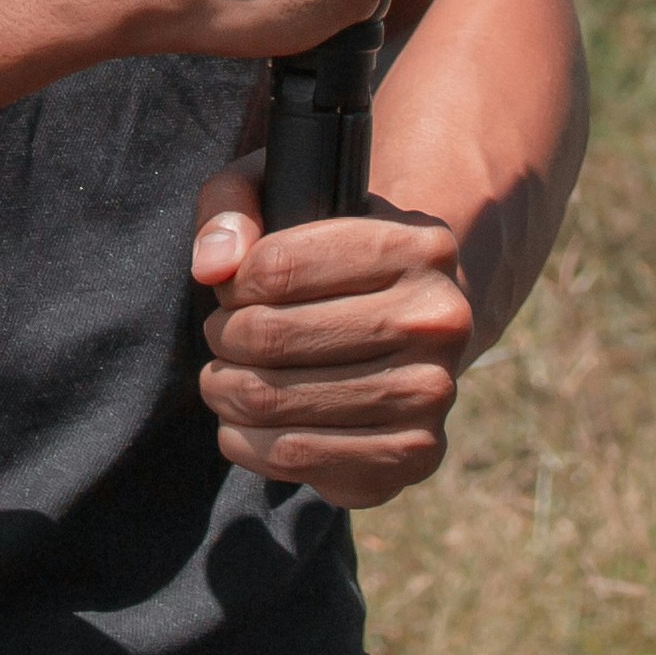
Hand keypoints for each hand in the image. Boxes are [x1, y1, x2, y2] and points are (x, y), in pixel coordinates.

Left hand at [186, 161, 477, 505]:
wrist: (413, 330)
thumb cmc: (335, 262)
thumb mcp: (283, 198)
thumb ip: (231, 208)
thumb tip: (214, 266)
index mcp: (420, 246)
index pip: (277, 265)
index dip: (233, 282)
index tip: (234, 288)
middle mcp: (440, 320)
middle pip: (271, 336)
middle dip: (224, 337)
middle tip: (222, 336)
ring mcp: (433, 394)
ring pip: (275, 400)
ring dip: (227, 389)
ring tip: (226, 375)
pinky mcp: (413, 455)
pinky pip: (295, 456)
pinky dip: (246, 442)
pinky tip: (245, 422)